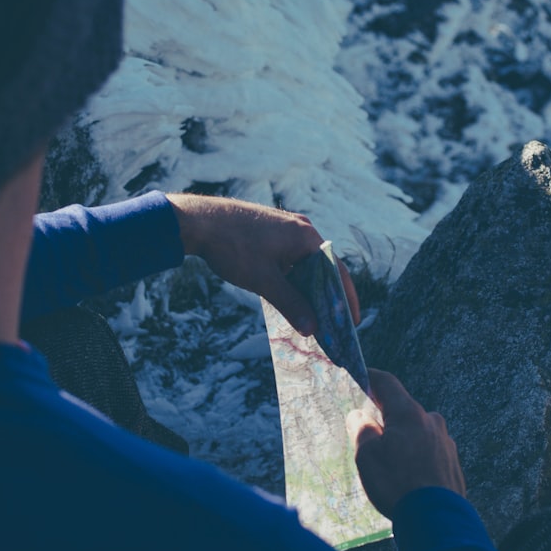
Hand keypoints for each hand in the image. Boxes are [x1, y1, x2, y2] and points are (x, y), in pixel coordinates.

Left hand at [166, 193, 359, 335]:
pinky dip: (292, 280)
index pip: (336, 271)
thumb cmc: (233, 247)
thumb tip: (312, 328)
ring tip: (310, 317)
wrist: (198, 221)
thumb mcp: (264, 281)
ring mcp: (285, 228)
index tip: (352, 323)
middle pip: (322, 269)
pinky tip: (288, 298)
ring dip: (307, 290)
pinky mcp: (271, 232)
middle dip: (326, 298)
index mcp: (306, 236)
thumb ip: (290, 304)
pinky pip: (291, 259)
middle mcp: (301, 229)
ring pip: (304, 265)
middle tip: (330, 325)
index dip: (346, 299)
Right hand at [347, 369, 465, 519]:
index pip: (388, 384)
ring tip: (391, 466)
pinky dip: (417, 458)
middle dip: (387, 419)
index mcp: (410, 414)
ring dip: (403, 441)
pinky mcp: (453, 464)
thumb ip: (362, 430)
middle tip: (370, 435)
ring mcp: (446, 443)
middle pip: (404, 411)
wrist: (436, 521)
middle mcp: (432, 422)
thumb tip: (361, 417)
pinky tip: (408, 479)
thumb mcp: (366, 456)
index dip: (372, 377)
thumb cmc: (396, 484)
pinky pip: (430, 453)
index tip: (361, 375)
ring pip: (418, 433)